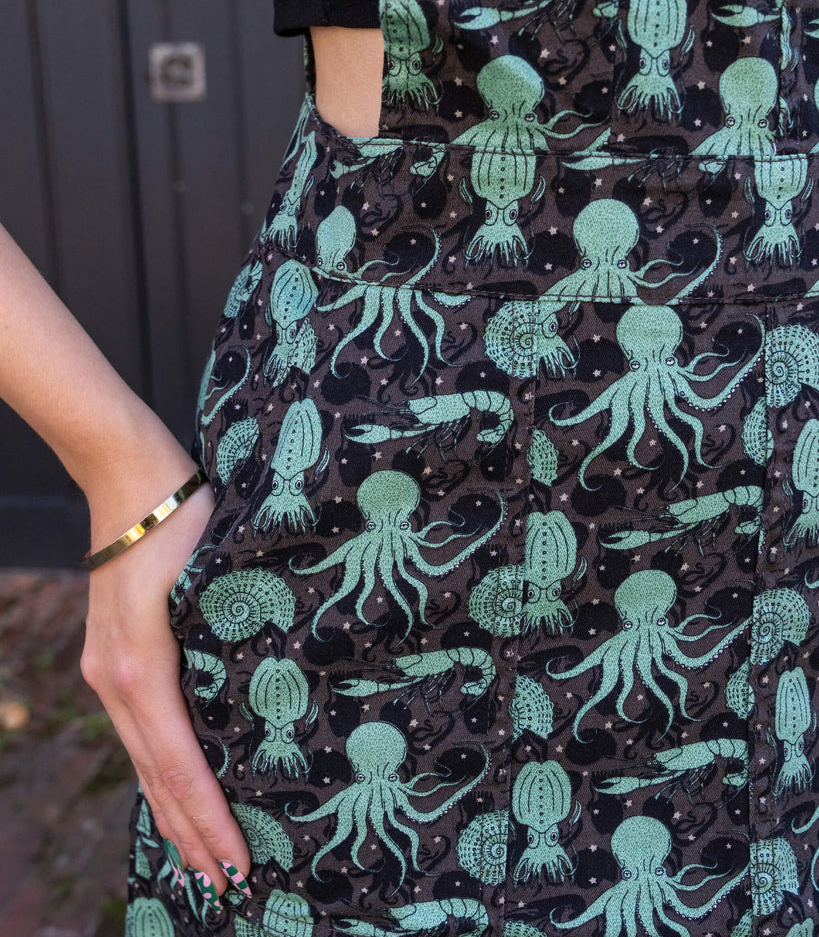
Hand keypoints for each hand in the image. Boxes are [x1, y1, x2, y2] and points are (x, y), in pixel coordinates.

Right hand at [80, 480, 250, 896]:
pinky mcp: (112, 660)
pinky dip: (156, 772)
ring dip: (169, 811)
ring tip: (195, 857)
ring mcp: (107, 672)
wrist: (133, 483)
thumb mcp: (220, 580)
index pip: (182, 764)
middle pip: (156, 775)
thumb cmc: (188, 522)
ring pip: (142, 760)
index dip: (210, 819)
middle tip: (226, 885)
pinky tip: (169, 789)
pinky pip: (136, 733)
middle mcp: (117, 680)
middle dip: (190, 834)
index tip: (239, 863)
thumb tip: (276, 700)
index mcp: (142, 668)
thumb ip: (232, 644)